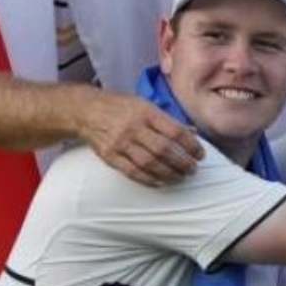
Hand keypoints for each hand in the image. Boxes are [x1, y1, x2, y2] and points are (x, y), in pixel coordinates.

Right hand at [80, 91, 204, 185]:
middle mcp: (133, 127)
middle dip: (183, 162)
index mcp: (146, 112)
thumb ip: (167, 119)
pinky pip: (132, 171)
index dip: (191, 145)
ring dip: (169, 174)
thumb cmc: (120, 106)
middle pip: (164, 150)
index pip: (175, 131)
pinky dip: (149, 179)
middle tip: (193, 169)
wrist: (85, 110)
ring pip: (150, 163)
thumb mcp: (145, 104)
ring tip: (181, 177)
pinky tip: (161, 182)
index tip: (200, 154)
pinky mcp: (109, 156)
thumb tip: (192, 133)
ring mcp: (120, 143)